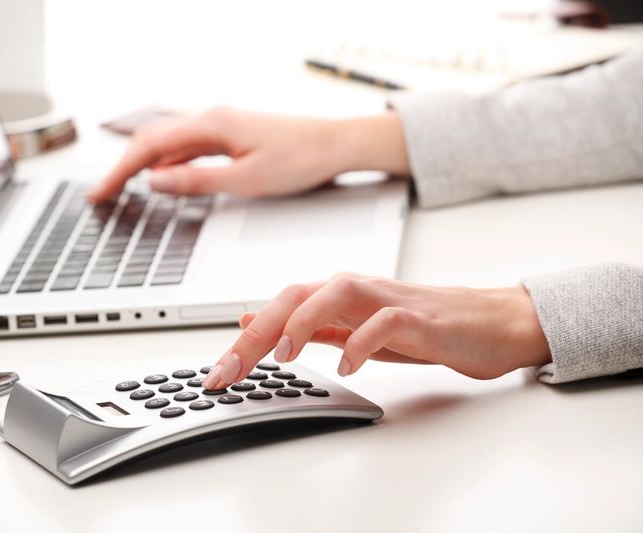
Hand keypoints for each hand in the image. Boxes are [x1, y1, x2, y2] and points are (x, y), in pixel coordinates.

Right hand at [90, 107, 409, 202]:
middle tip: (103, 194)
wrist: (336, 145)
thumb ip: (196, 180)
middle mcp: (212, 119)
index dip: (120, 172)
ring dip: (144, 164)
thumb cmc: (300, 160)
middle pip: (153, 140)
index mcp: (211, 125)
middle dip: (124, 168)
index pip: (150, 147)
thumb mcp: (245, 179)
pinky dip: (169, 162)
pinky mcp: (231, 135)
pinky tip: (163, 177)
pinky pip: (189, 147)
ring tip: (122, 187)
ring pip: (170, 143)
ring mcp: (221, 126)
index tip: (100, 193)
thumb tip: (155, 181)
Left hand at [202, 273, 551, 388]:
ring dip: (303, 321)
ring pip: (335, 292)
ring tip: (283, 355)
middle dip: (257, 331)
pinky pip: (386, 320)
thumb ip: (309, 327)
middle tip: (231, 369)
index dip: (246, 336)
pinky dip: (362, 340)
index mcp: (339, 297)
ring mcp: (389, 300)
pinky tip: (347, 364)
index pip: (281, 305)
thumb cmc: (424, 326)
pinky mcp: (421, 317)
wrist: (489, 323)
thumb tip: (257, 323)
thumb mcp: (355, 330)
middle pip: (296, 294)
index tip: (220, 372)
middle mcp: (358, 291)